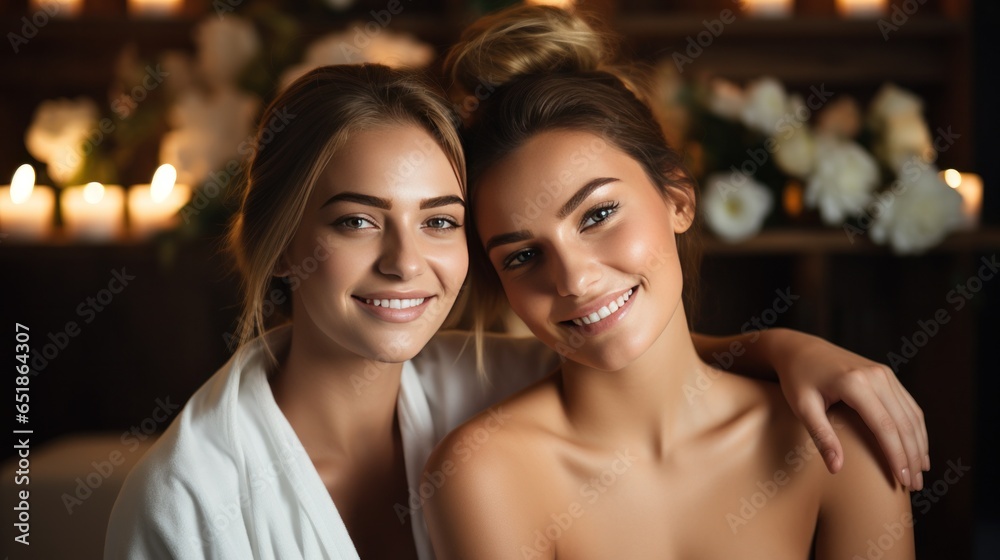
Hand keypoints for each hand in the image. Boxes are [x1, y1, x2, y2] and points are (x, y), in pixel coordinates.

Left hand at [773, 330, 928, 489]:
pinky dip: (916, 429)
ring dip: (919, 445)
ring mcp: (884, 373)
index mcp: (854, 383)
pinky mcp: (886, 374)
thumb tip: (836, 469)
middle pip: (903, 423)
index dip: (897, 456)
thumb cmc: (796, 379)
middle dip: (912, 456)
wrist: (799, 349)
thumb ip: (821, 436)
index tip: (903, 481)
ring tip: (920, 473)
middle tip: (915, 486)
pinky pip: (908, 405)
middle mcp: (875, 376)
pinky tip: (917, 448)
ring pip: (911, 414)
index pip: (885, 427)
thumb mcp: (802, 407)